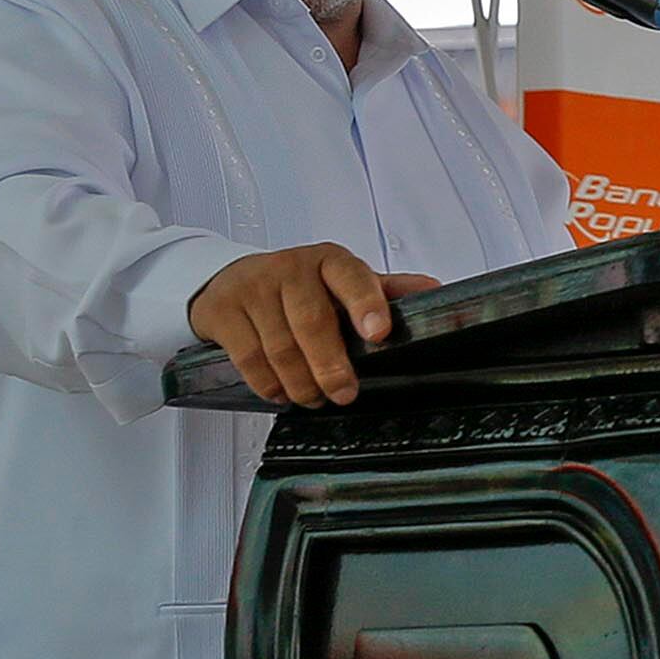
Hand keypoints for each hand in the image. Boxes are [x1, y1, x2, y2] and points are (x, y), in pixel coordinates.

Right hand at [186, 245, 436, 407]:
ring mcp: (254, 287)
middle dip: (331, 366)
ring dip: (301, 383)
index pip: (352, 277)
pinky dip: (269, 384)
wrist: (230, 280)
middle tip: (344, 392)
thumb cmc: (298, 287)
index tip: (379, 333)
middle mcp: (291, 268)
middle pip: (313, 322)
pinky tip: (281, 391)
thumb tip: (436, 293)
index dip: (367, 305)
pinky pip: (249, 358)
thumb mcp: (343, 284)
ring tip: (313, 397)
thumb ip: (385, 291)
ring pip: (280, 346)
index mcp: (330, 261)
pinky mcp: (223, 310)